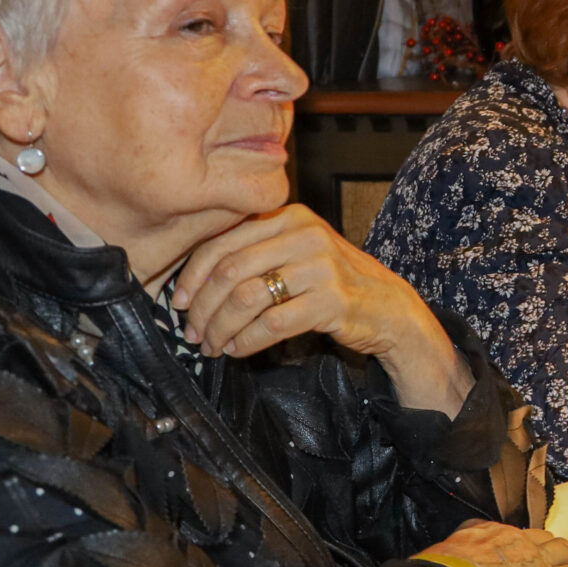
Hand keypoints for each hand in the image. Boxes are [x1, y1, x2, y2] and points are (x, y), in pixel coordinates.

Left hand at [173, 205, 469, 414]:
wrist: (388, 307)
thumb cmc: (332, 281)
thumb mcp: (297, 251)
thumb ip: (256, 252)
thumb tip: (192, 280)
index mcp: (290, 217)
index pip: (222, 242)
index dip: (192, 275)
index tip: (179, 303)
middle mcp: (305, 236)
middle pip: (230, 271)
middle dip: (202, 308)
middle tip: (191, 332)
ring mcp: (321, 268)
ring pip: (247, 299)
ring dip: (220, 328)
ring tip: (212, 346)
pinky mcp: (332, 302)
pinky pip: (273, 324)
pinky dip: (247, 341)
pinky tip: (238, 350)